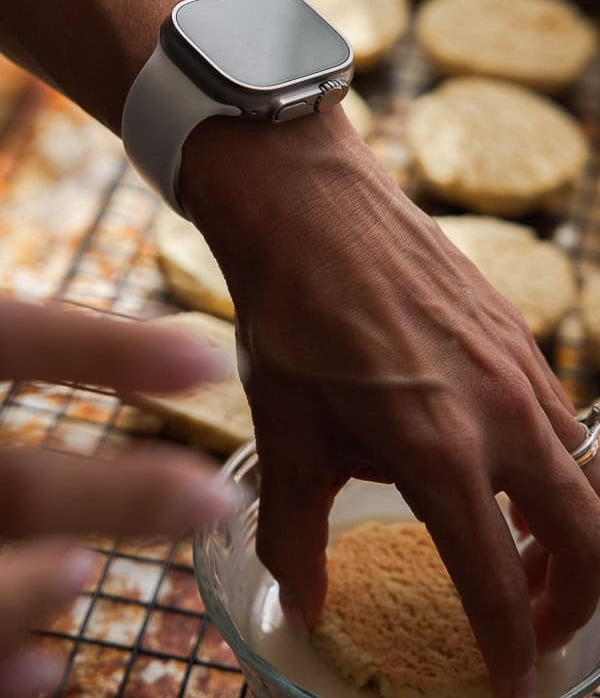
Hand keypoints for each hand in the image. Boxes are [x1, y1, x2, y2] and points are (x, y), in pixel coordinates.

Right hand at [0, 299, 236, 695]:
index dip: (99, 351)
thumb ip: (15, 339)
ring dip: (36, 592)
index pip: (8, 339)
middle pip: (17, 487)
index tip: (205, 359)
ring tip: (92, 578)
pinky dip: (2, 661)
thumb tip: (144, 333)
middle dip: (120, 499)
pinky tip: (49, 671)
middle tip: (219, 502)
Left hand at [181, 110, 590, 697]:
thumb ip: (296, 530)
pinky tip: (504, 461)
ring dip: (573, 530)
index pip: (500, 578)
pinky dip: (555, 465)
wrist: (308, 206)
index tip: (512, 685)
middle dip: (577, 601)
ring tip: (524, 551)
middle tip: (536, 627)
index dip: (511, 645)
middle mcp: (500, 411)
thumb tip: (304, 601)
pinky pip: (562, 416)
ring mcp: (518, 365)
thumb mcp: (284, 433)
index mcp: (440, 449)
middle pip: (593, 535)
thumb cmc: (290, 316)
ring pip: (589, 473)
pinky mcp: (516, 330)